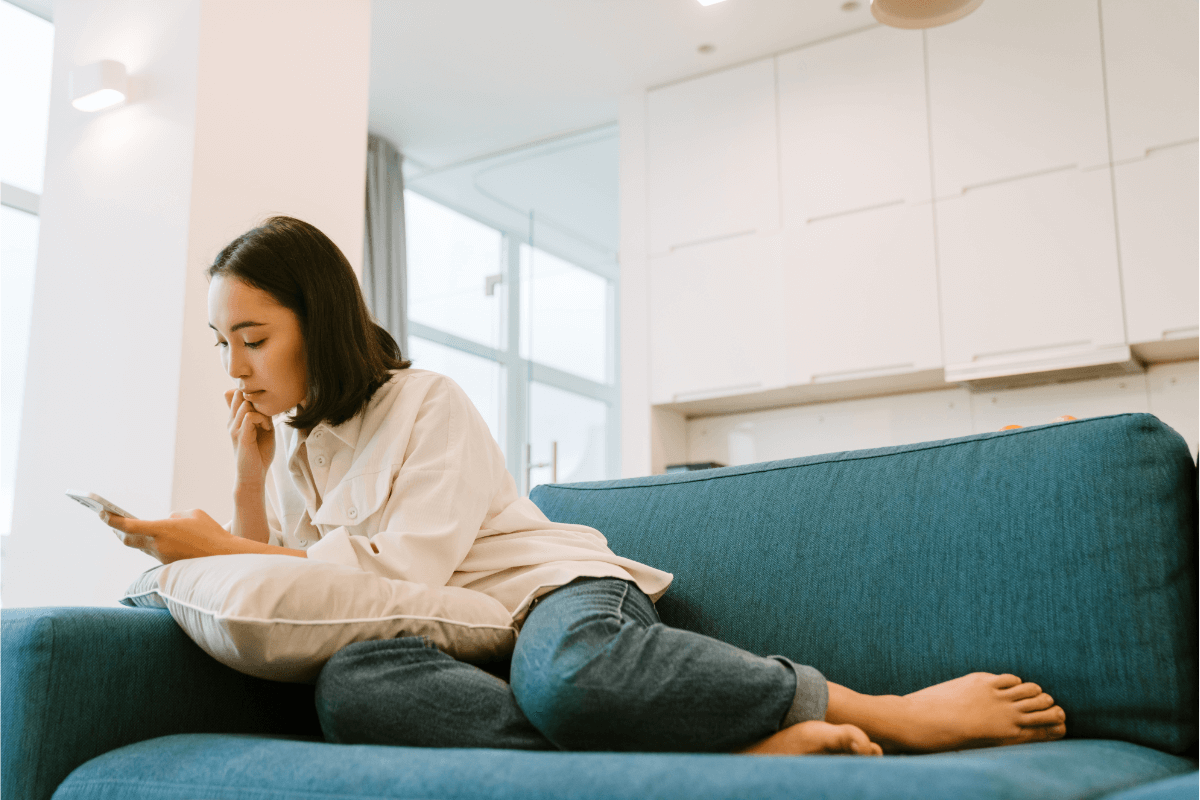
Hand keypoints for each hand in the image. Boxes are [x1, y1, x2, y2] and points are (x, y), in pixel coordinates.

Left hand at [103, 508, 234, 563]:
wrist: (225, 558)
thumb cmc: (210, 532)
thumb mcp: (193, 514)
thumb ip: (173, 517)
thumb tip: (164, 524)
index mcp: (162, 530)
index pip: (129, 526)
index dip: (112, 519)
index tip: (101, 512)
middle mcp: (157, 545)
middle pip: (127, 540)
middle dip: (116, 530)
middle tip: (108, 519)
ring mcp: (162, 557)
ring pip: (140, 546)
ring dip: (134, 537)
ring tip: (126, 527)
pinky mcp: (168, 564)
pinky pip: (154, 551)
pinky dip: (150, 543)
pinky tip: (152, 538)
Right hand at [225, 388, 274, 487]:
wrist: (254, 475)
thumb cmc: (260, 453)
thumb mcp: (263, 429)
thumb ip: (263, 415)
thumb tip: (267, 401)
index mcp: (235, 419)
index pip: (237, 393)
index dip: (253, 395)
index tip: (265, 408)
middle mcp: (231, 422)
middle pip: (240, 394)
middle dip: (257, 400)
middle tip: (267, 415)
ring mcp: (234, 428)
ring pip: (246, 403)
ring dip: (262, 411)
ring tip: (267, 424)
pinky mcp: (240, 436)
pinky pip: (249, 416)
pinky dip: (262, 419)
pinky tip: (266, 429)